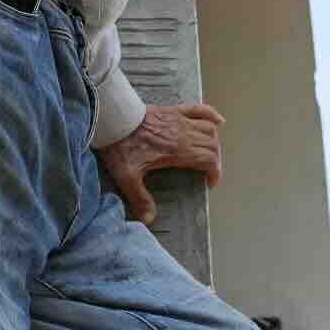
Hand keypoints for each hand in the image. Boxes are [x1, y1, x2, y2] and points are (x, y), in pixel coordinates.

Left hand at [96, 102, 224, 225]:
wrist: (112, 118)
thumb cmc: (120, 145)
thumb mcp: (128, 177)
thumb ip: (140, 198)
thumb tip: (148, 219)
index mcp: (177, 151)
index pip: (208, 160)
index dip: (215, 173)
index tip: (209, 182)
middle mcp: (184, 134)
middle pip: (212, 146)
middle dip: (215, 160)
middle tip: (208, 171)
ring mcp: (180, 120)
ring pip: (209, 129)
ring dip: (214, 141)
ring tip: (210, 152)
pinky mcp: (173, 110)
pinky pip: (199, 109)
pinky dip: (212, 114)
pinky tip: (218, 121)